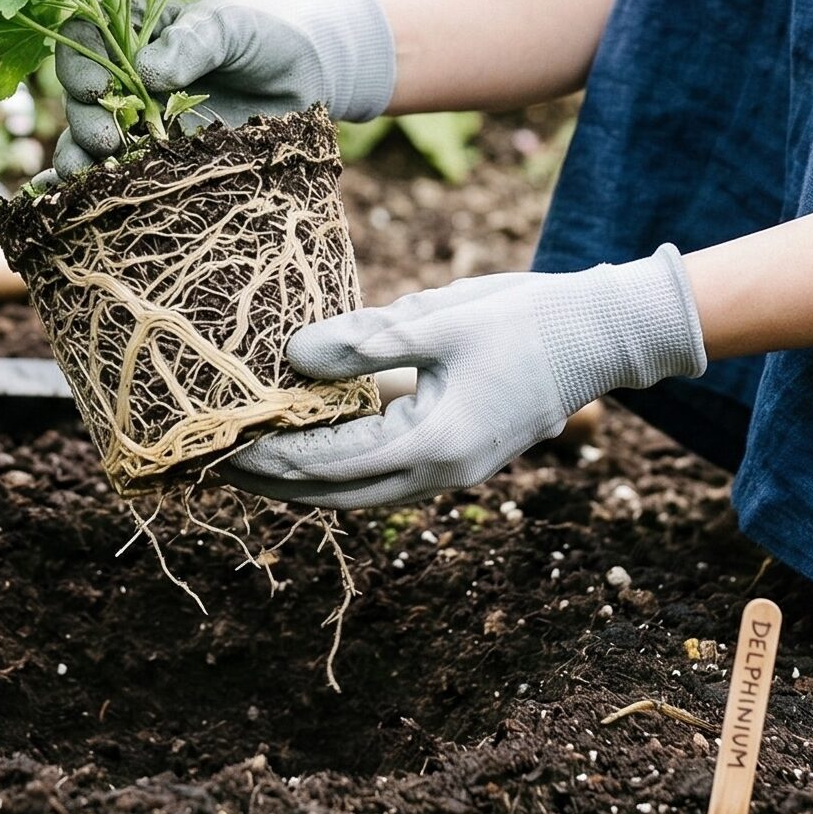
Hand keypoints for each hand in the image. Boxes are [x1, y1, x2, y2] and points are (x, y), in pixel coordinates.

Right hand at [43, 0, 395, 184]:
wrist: (311, 70)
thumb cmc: (267, 30)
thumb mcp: (231, 24)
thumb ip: (192, 42)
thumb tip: (146, 73)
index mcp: (135, 26)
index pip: (84, 38)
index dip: (78, 63)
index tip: (95, 89)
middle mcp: (127, 72)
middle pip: (81, 95)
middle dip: (84, 118)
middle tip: (106, 141)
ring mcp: (141, 116)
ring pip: (90, 138)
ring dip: (81, 158)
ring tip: (93, 177)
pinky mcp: (161, 154)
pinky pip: (119, 172)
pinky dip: (94, 189)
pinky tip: (78, 206)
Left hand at [213, 246, 706, 508]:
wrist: (601, 333)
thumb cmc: (524, 319)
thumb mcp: (437, 321)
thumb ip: (363, 342)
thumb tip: (290, 357)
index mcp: (432, 446)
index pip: (325, 466)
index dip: (265, 458)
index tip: (215, 444)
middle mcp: (439, 473)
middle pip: (334, 494)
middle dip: (272, 481)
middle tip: (212, 461)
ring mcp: (452, 470)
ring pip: (358, 490)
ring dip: (304, 478)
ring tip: (249, 455)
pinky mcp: (459, 454)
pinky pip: (384, 472)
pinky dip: (340, 463)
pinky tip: (312, 435)